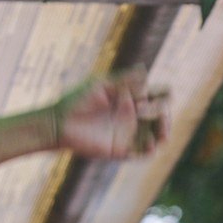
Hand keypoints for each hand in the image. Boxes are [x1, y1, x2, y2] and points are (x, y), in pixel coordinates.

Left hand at [53, 67, 169, 159]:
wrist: (59, 123)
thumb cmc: (76, 100)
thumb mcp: (100, 87)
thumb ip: (123, 81)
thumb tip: (144, 70)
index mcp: (130, 98)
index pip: (157, 96)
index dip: (162, 96)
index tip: (147, 96)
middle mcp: (132, 115)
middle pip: (162, 115)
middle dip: (163, 114)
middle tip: (146, 111)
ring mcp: (128, 132)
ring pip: (157, 134)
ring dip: (164, 132)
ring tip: (161, 133)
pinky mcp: (121, 149)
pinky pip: (142, 153)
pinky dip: (150, 150)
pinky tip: (149, 144)